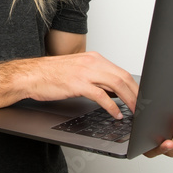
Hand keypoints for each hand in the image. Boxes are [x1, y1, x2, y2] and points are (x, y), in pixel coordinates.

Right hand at [21, 51, 138, 118]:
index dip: (134, 86)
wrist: (30, 75)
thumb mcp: (77, 71)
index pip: (121, 71)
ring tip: (134, 111)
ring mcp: (85, 72)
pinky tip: (115, 114)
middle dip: (136, 94)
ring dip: (129, 100)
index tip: (140, 97)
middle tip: (142, 106)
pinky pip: (101, 96)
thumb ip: (95, 77)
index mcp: (93, 58)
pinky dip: (112, 106)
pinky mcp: (77, 84)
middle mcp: (91, 62)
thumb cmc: (50, 74)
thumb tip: (113, 90)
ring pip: (116, 85)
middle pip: (123, 77)